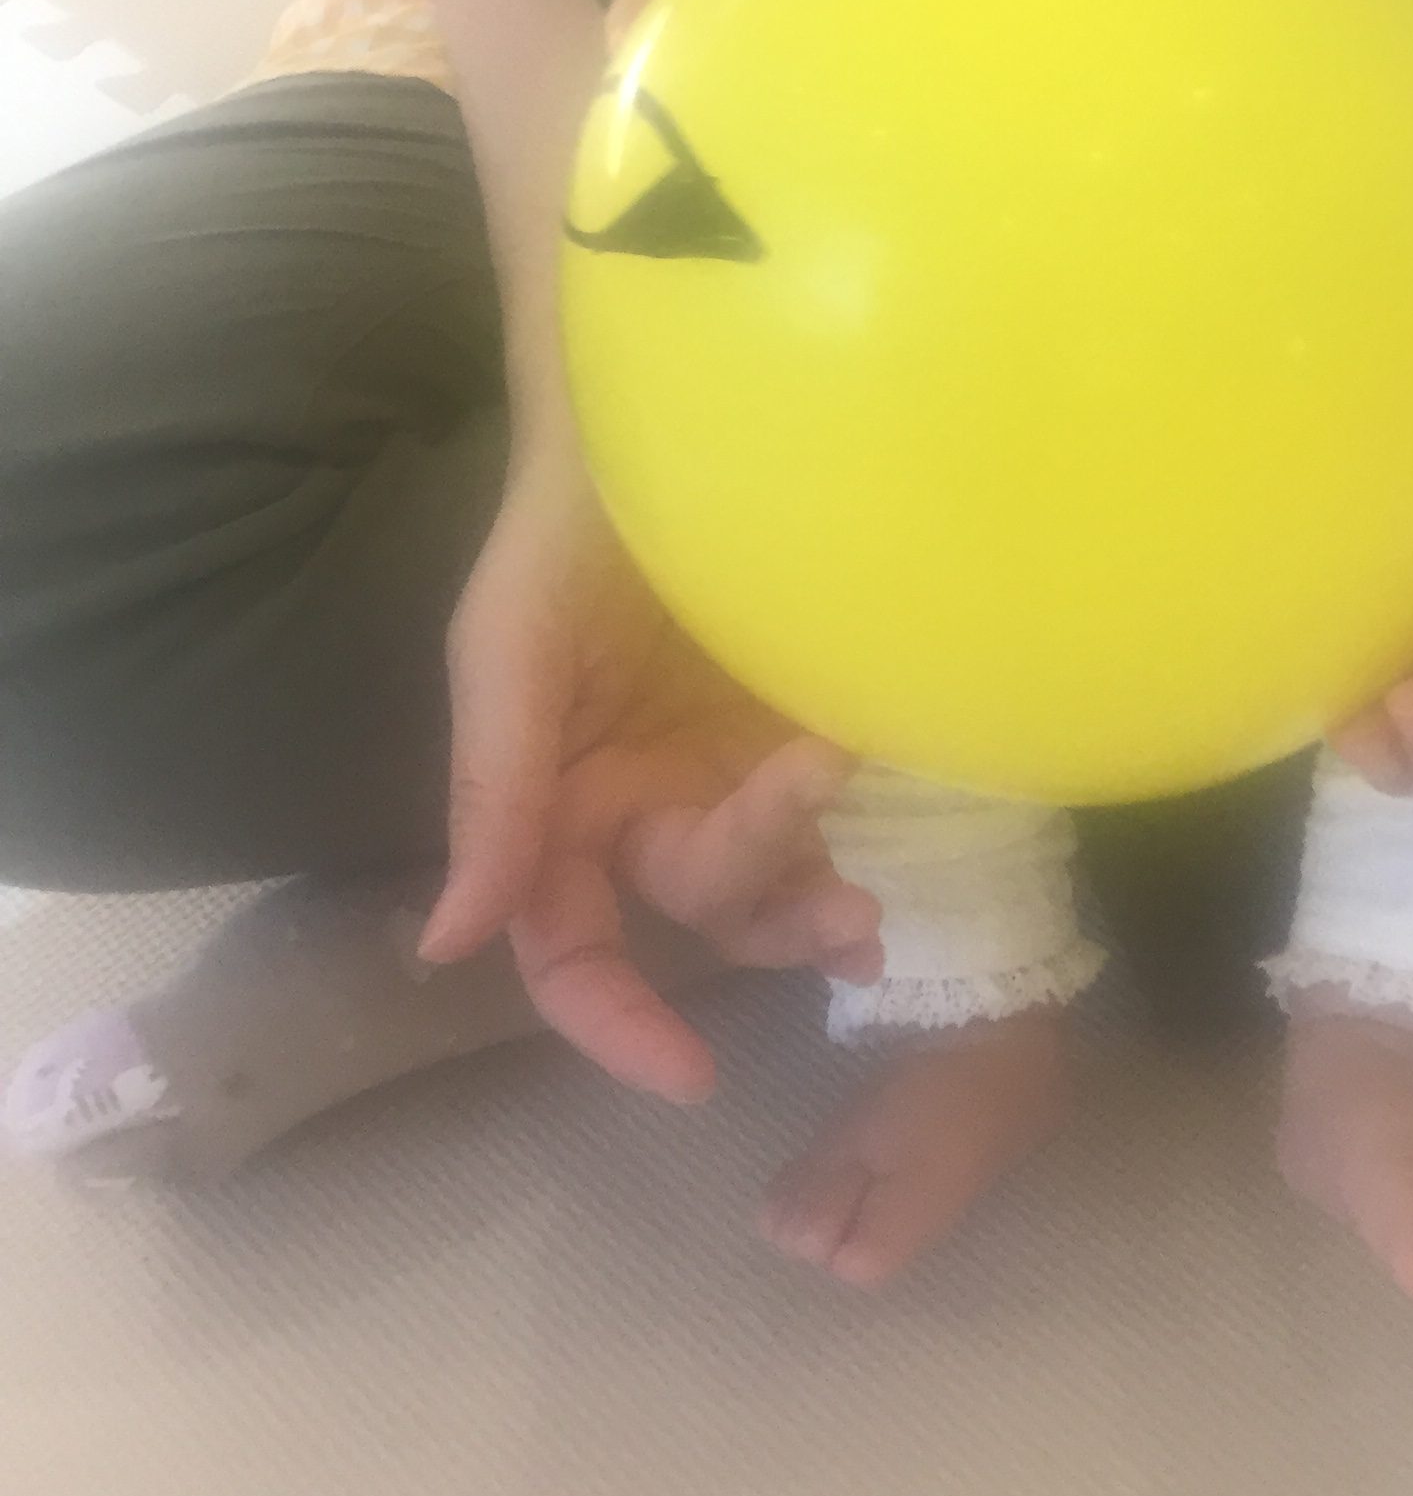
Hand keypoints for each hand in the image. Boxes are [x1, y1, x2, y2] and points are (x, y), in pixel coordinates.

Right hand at [421, 447, 882, 1098]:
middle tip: (841, 908)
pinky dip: (854, 834)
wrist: (664, 421)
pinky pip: (833, 808)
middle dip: (765, 917)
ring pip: (776, 876)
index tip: (687, 1074)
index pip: (570, 947)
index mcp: (562, 806)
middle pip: (701, 910)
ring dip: (816, 900)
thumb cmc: (564, 533)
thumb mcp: (507, 653)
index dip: (618, 1020)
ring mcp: (732, 764)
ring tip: (870, 905)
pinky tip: (886, 841)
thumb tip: (443, 946)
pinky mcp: (806, 718)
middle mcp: (647, 804)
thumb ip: (490, 797)